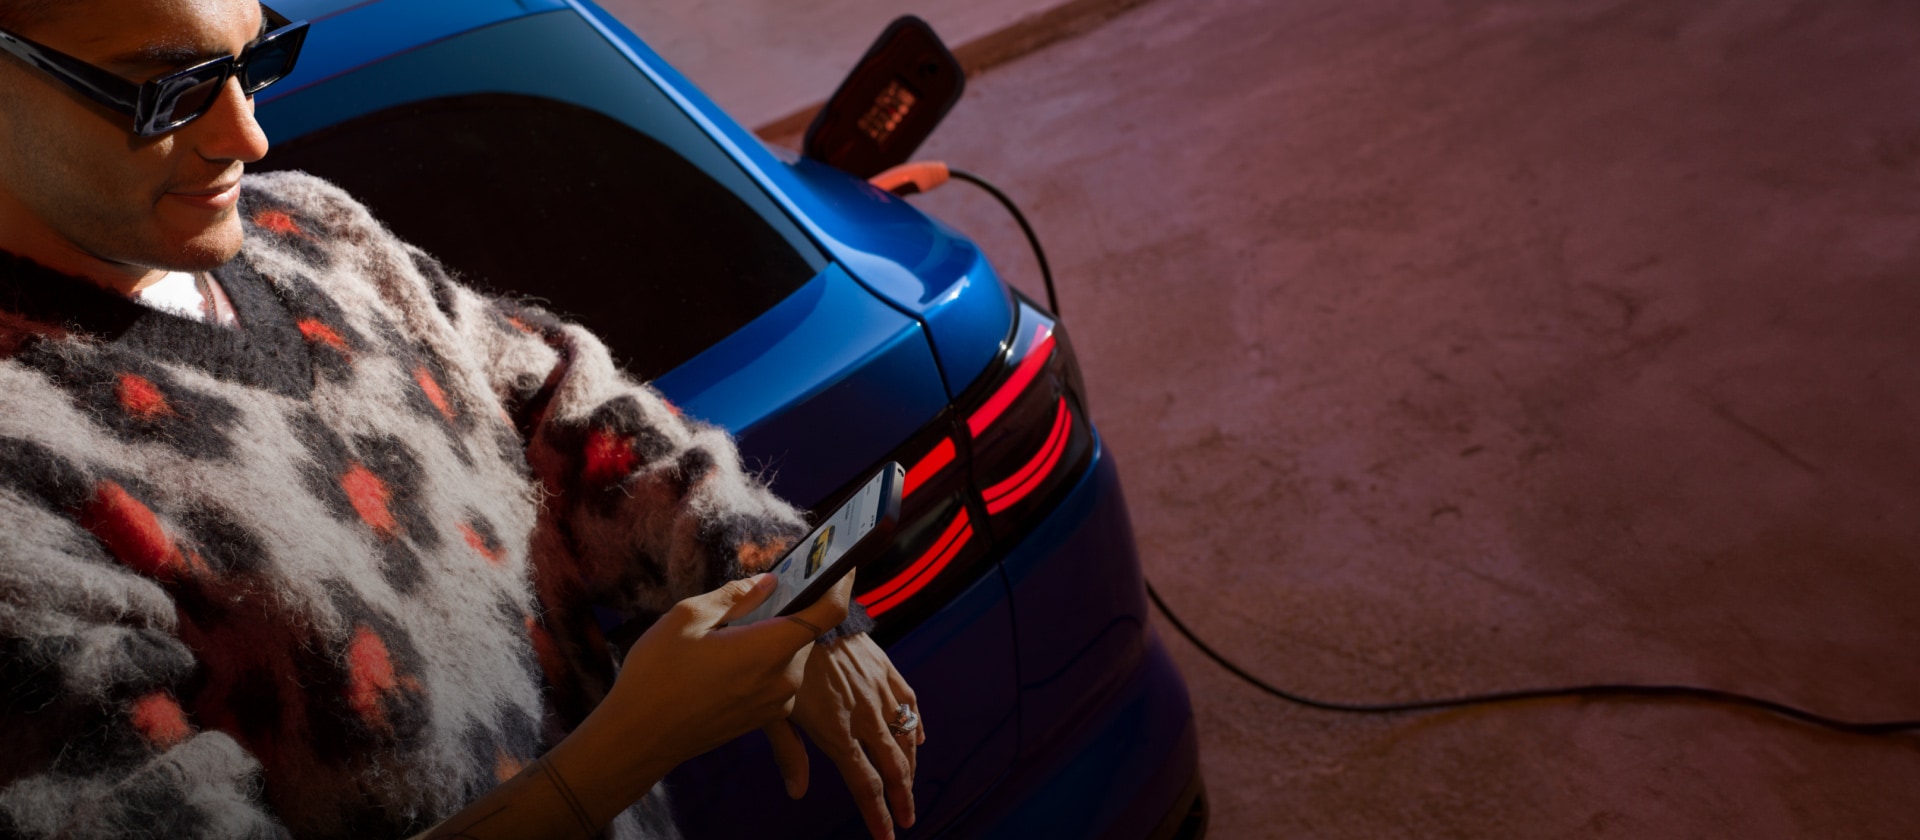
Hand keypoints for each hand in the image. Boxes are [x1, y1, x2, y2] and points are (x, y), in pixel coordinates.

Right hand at [603, 571, 853, 775]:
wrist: (639, 737)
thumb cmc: (657, 675)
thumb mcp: (688, 617)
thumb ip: (736, 595)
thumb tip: (768, 582)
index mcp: (770, 649)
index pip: (828, 611)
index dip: (841, 583)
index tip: (843, 565)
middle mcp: (784, 678)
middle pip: (804, 631)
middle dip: (787, 610)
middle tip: (755, 595)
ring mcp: (776, 702)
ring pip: (789, 654)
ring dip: (772, 637)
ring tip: (728, 632)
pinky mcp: (764, 717)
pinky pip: (777, 677)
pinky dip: (762, 660)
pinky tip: (725, 659)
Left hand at [764, 629, 924, 839]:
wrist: (803, 608)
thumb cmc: (779, 662)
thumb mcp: (773, 710)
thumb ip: (788, 752)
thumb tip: (796, 791)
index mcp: (837, 731)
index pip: (866, 784)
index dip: (879, 814)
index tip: (888, 836)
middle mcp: (864, 715)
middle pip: (894, 767)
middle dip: (903, 798)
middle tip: (909, 818)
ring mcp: (878, 692)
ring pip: (906, 738)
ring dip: (912, 766)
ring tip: (911, 787)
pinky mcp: (885, 670)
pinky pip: (910, 702)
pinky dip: (917, 724)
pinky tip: (920, 739)